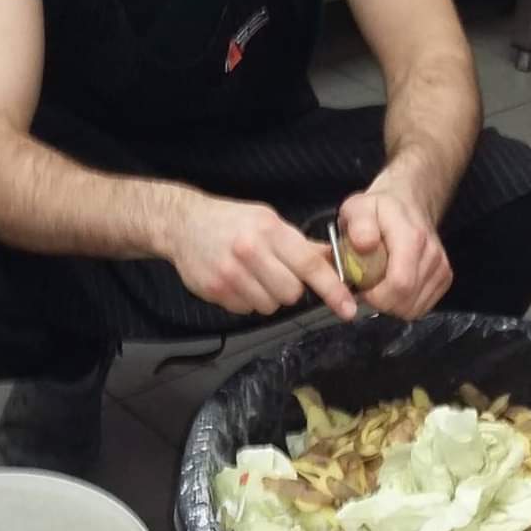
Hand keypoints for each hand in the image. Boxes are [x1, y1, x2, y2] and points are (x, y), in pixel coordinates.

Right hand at [165, 192, 357, 320]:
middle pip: (291, 293)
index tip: (347, 307)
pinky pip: (247, 310)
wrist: (183, 224)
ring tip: (254, 276)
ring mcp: (230, 273)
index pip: (309, 264)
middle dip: (290, 289)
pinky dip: (247, 300)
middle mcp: (250, 250)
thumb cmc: (231, 221)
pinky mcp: (215, 290)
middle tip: (277, 274)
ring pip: (270, 305)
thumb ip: (300, 244)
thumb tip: (334, 259)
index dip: (332, 288)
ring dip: (268, 297)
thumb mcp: (268, 220)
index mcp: (269, 229)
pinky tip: (237, 281)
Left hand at [337, 181, 451, 321]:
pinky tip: (393, 284)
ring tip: (380, 281)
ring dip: (391, 303)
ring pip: (413, 309)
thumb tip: (365, 243)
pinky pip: (420, 307)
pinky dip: (404, 303)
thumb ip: (359, 223)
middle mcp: (432, 254)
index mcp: (412, 237)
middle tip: (367, 284)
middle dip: (380, 302)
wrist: (407, 203)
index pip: (400, 284)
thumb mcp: (358, 207)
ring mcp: (441, 268)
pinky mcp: (444, 278)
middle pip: (406, 302)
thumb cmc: (379, 209)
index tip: (361, 285)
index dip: (376, 296)